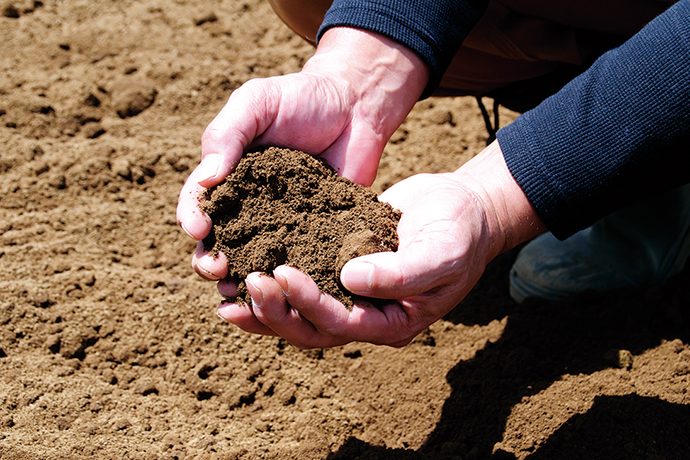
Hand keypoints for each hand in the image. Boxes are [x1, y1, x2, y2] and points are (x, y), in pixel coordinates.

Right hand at [176, 27, 427, 280]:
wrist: (356, 106)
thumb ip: (229, 134)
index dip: (193, 217)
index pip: (200, 202)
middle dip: (211, 259)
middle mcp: (250, 206)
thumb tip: (207, 178)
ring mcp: (283, 223)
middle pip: (221, 241)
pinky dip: (289, 279)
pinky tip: (286, 292)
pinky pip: (299, 260)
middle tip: (216, 268)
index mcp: (228, 176)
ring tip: (240, 292)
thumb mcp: (257, 102)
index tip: (198, 228)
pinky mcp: (316, 234)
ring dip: (243, 279)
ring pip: (255, 260)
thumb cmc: (301, 98)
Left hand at [215, 142, 544, 347]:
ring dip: (264, 306)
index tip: (282, 274)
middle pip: (312, 330)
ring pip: (299, 314)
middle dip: (277, 311)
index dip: (310, 303)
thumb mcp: (441, 251)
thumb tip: (350, 280)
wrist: (462, 210)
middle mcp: (366, 316)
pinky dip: (274, 282)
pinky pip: (302, 282)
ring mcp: (351, 297)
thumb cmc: (459, 233)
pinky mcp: (338, 270)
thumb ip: (402, 272)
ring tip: (227, 291)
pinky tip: (242, 269)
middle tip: (249, 282)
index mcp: (392, 322)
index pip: (343, 324)